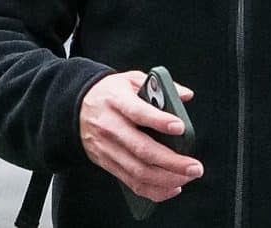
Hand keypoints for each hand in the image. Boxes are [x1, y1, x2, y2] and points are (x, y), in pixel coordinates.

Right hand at [79, 71, 202, 202]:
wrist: (75, 107)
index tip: (180, 127)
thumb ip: (160, 84)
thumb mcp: (131, 79)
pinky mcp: (107, 163)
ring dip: (166, 180)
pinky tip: (172, 187)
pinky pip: (131, 182)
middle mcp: (111, 127)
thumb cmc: (110, 92)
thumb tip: (186, 95)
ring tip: (187, 178)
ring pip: (138, 172)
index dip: (160, 121)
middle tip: (195, 167)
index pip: (138, 112)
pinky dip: (153, 190)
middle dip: (172, 162)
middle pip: (142, 150)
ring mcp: (108, 149)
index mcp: (117, 101)